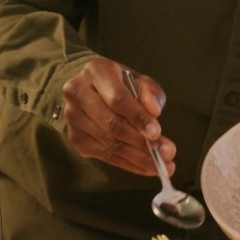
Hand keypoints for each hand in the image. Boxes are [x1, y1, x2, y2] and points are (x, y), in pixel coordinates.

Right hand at [61, 57, 175, 176]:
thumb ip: (150, 93)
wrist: (90, 90)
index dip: (138, 118)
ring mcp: (73, 118)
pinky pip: (105, 156)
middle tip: (165, 155)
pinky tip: (145, 168)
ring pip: (109, 144)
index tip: (157, 133)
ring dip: (138, 158)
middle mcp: (78, 93)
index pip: (117, 99)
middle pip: (112, 125)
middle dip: (141, 143)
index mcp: (96, 71)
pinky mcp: (76, 138)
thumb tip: (154, 112)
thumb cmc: (120, 84)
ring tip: (160, 165)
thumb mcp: (138, 80)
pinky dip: (128, 164)